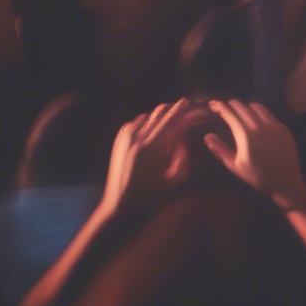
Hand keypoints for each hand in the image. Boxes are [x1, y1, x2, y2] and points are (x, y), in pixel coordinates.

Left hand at [100, 100, 193, 215]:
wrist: (119, 203)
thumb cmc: (150, 195)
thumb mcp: (173, 180)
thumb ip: (183, 157)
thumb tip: (184, 137)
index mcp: (153, 147)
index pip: (169, 120)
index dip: (179, 109)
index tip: (186, 102)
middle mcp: (138, 137)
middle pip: (158, 113)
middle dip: (171, 108)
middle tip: (180, 106)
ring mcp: (126, 137)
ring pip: (147, 115)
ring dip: (158, 116)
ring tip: (166, 121)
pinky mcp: (119, 139)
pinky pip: (136, 122)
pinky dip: (146, 122)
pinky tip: (151, 129)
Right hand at [204, 100, 305, 208]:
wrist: (285, 182)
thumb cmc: (257, 176)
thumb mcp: (235, 166)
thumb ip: (220, 149)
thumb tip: (207, 136)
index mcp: (245, 135)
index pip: (230, 113)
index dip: (220, 106)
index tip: (213, 103)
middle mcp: (259, 125)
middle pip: (241, 106)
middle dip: (231, 105)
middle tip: (224, 107)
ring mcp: (273, 124)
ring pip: (256, 106)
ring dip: (245, 107)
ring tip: (240, 112)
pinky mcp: (282, 126)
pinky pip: (268, 113)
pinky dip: (259, 112)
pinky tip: (256, 120)